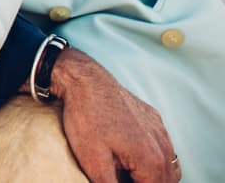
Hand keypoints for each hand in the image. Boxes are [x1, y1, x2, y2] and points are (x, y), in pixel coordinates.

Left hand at [51, 48, 178, 182]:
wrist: (84, 80)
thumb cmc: (86, 119)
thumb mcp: (92, 161)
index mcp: (152, 160)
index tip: (117, 177)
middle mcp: (163, 146)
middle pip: (164, 182)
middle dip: (144, 182)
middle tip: (119, 174)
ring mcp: (161, 130)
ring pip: (168, 166)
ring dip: (152, 173)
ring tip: (124, 169)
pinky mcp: (154, 118)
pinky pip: (162, 146)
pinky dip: (152, 156)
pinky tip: (128, 150)